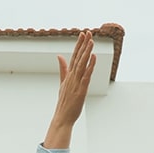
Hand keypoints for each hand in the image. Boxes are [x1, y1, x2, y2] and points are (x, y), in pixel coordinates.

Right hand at [43, 30, 96, 148]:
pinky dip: (90, 66)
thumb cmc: (64, 103)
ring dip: (86, 52)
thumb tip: (59, 56)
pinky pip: (86, 76)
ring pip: (82, 65)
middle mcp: (72, 77)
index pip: (73, 57)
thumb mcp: (62, 83)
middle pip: (78, 58)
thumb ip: (62, 69)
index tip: (82, 34)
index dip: (78, 45)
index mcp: (68, 76)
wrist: (62, 118)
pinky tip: (93, 58)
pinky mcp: (81, 90)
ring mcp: (76, 84)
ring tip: (91, 41)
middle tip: (87, 32)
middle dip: (83, 44)